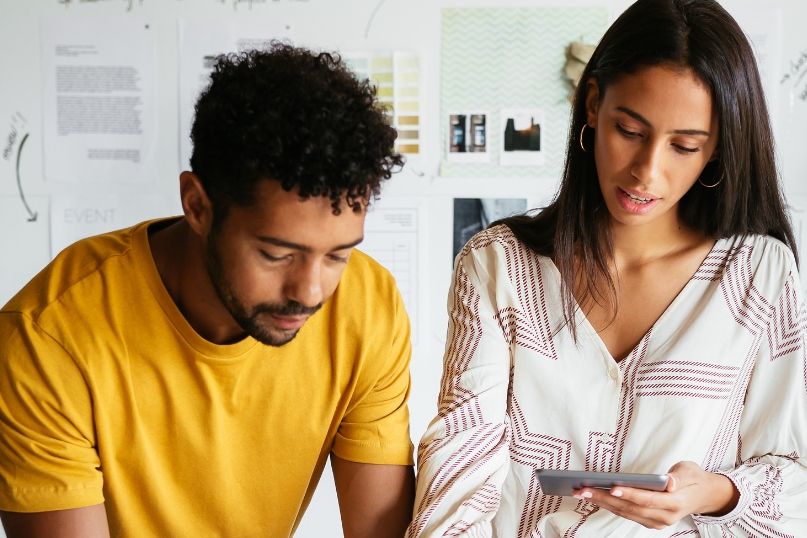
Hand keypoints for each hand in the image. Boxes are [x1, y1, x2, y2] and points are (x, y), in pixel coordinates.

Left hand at [572, 461, 739, 529]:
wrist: (704, 495)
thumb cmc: (694, 478)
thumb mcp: (690, 471)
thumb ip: (679, 477)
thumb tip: (667, 482)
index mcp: (677, 503)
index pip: (648, 500)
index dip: (630, 494)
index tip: (613, 486)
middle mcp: (666, 517)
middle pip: (631, 508)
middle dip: (605, 498)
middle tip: (583, 489)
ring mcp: (657, 522)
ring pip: (625, 513)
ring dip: (602, 502)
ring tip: (581, 491)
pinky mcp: (650, 521)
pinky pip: (626, 514)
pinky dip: (609, 505)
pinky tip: (594, 496)